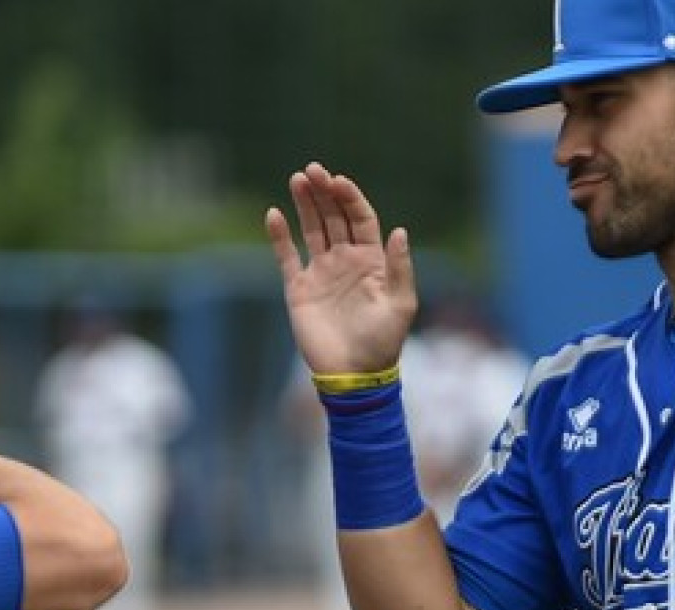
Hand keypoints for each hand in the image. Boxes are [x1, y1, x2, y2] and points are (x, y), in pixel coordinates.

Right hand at [266, 162, 418, 378]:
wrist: (352, 374)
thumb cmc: (382, 342)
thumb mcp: (401, 304)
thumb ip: (399, 267)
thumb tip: (399, 229)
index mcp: (371, 260)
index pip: (360, 218)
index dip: (350, 198)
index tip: (338, 181)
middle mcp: (345, 261)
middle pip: (334, 217)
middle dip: (324, 192)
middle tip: (312, 170)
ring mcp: (321, 273)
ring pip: (311, 229)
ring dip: (305, 204)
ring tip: (297, 179)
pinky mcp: (299, 289)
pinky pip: (286, 257)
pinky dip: (279, 236)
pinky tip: (274, 214)